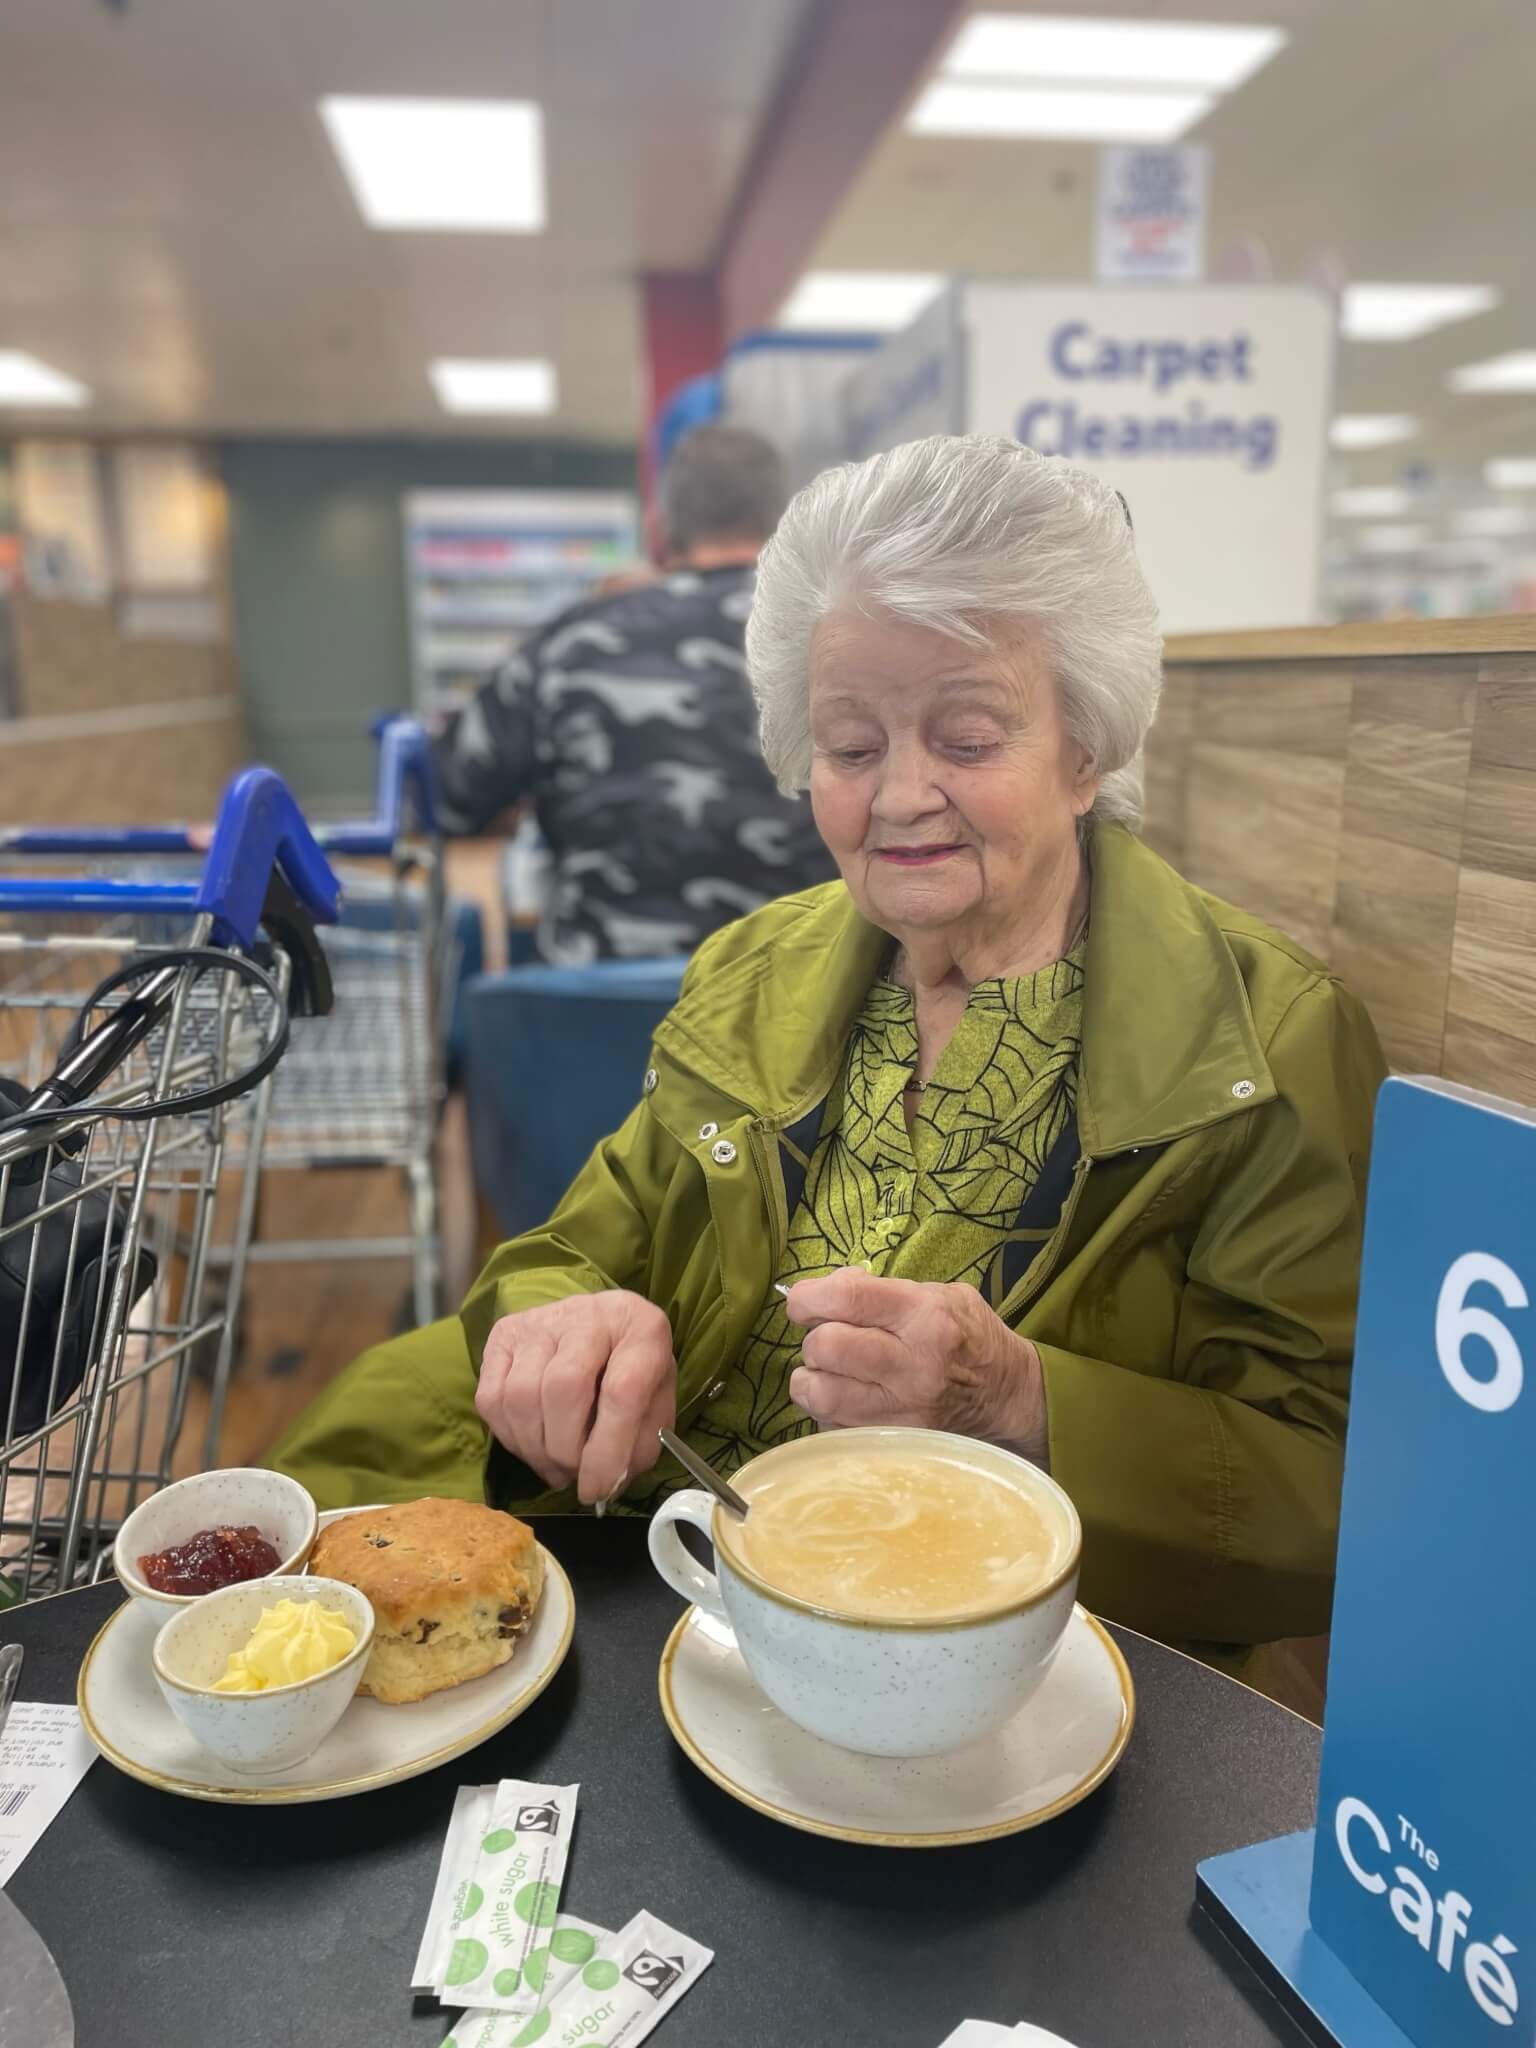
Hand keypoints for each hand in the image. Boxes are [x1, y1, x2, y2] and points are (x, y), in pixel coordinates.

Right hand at [475, 1291, 676, 1504]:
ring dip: (535, 1449)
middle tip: (573, 1474)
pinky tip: (531, 1443)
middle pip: (563, 1390)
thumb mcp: (655, 1404)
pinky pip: (491, 1398)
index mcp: (641, 1328)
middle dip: (565, 1450)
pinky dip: (509, 1436)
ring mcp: (540, 1320)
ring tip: (555, 1464)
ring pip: (521, 1396)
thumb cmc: (632, 1370)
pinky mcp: (504, 1334)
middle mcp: (589, 1314)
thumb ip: (639, 1446)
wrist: (602, 1327)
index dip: (606, 1451)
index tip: (597, 1490)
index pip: (621, 1392)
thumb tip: (607, 1483)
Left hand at [783, 1268, 1046, 1460]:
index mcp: (924, 1316)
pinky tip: (850, 1399)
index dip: (808, 1298)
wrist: (1006, 1395)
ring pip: (820, 1394)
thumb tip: (825, 1289)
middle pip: (826, 1347)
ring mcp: (903, 1411)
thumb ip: (878, 1288)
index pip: (846, 1298)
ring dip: (813, 1379)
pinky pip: (833, 1427)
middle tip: (828, 1339)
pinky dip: (830, 1412)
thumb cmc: (967, 1336)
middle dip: (815, 1339)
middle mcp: (913, 1365)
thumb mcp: (937, 1293)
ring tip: (831, 1372)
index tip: (803, 1303)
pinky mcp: (894, 1443)